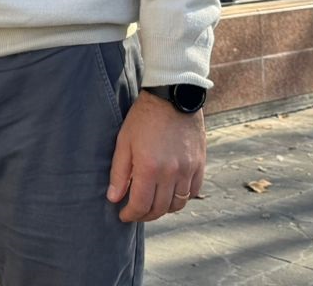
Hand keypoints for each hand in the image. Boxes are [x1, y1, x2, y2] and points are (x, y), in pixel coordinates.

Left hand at [106, 92, 205, 221]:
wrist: (173, 96)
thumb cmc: (144, 117)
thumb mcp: (124, 141)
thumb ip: (118, 172)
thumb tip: (113, 197)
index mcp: (149, 168)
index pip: (140, 205)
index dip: (130, 214)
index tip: (123, 214)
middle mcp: (171, 173)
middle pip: (159, 209)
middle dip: (145, 215)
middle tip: (136, 212)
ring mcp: (188, 170)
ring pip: (178, 204)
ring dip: (163, 209)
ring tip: (152, 204)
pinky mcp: (199, 164)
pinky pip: (193, 192)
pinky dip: (182, 198)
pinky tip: (170, 193)